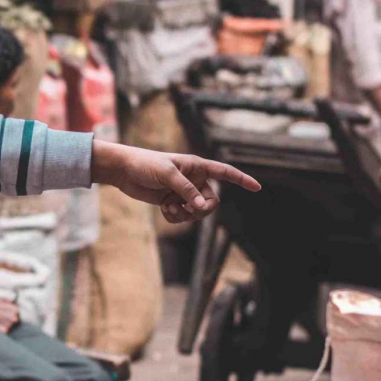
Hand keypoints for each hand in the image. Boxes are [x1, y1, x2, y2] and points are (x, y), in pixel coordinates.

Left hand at [90, 142, 260, 224]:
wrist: (124, 171)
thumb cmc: (145, 164)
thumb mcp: (167, 174)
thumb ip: (185, 189)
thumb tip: (201, 205)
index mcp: (197, 166)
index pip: (224, 172)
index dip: (241, 180)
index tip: (257, 188)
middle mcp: (193, 179)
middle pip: (211, 201)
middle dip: (203, 209)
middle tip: (191, 210)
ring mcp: (183, 192)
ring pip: (197, 212)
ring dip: (186, 215)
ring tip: (171, 208)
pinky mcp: (171, 202)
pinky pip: (182, 216)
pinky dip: (175, 217)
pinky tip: (164, 210)